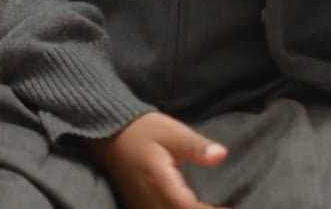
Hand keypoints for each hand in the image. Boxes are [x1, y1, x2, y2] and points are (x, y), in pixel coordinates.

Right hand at [86, 112, 228, 208]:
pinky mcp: (137, 205)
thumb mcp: (172, 132)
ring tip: (208, 208)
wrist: (108, 132)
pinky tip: (187, 207)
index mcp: (160, 183)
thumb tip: (221, 155)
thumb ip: (197, 147)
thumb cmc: (141, 129)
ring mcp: (141, 205)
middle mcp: (149, 200)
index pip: (189, 208)